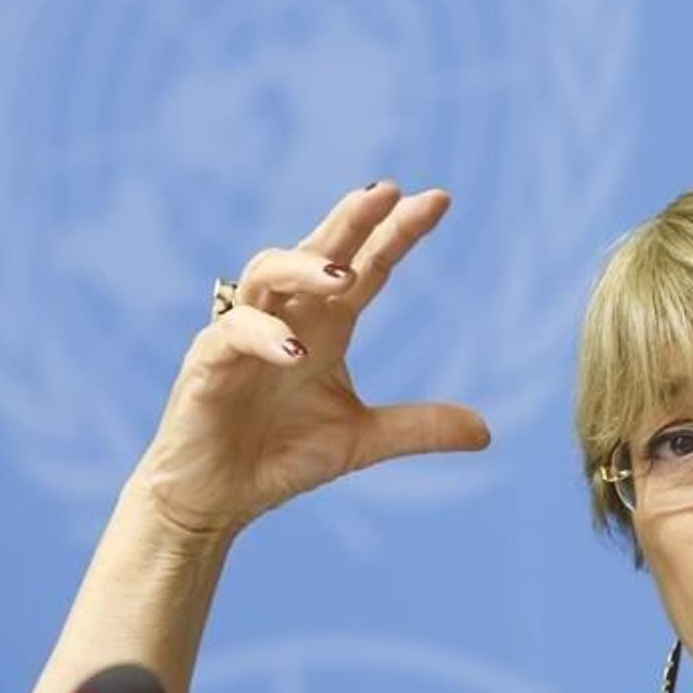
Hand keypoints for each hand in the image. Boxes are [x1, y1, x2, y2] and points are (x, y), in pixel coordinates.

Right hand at [130, 182, 490, 535]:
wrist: (217, 500)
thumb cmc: (281, 456)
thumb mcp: (361, 440)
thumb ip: (419, 428)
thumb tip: (485, 432)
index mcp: (327, 326)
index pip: (368, 265)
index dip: (398, 233)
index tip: (437, 199)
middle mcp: (287, 317)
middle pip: (319, 250)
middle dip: (351, 219)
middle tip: (386, 193)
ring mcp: (244, 334)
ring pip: (267, 272)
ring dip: (304, 267)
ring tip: (344, 276)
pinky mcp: (207, 363)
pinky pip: (231, 332)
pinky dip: (263, 334)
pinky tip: (295, 351)